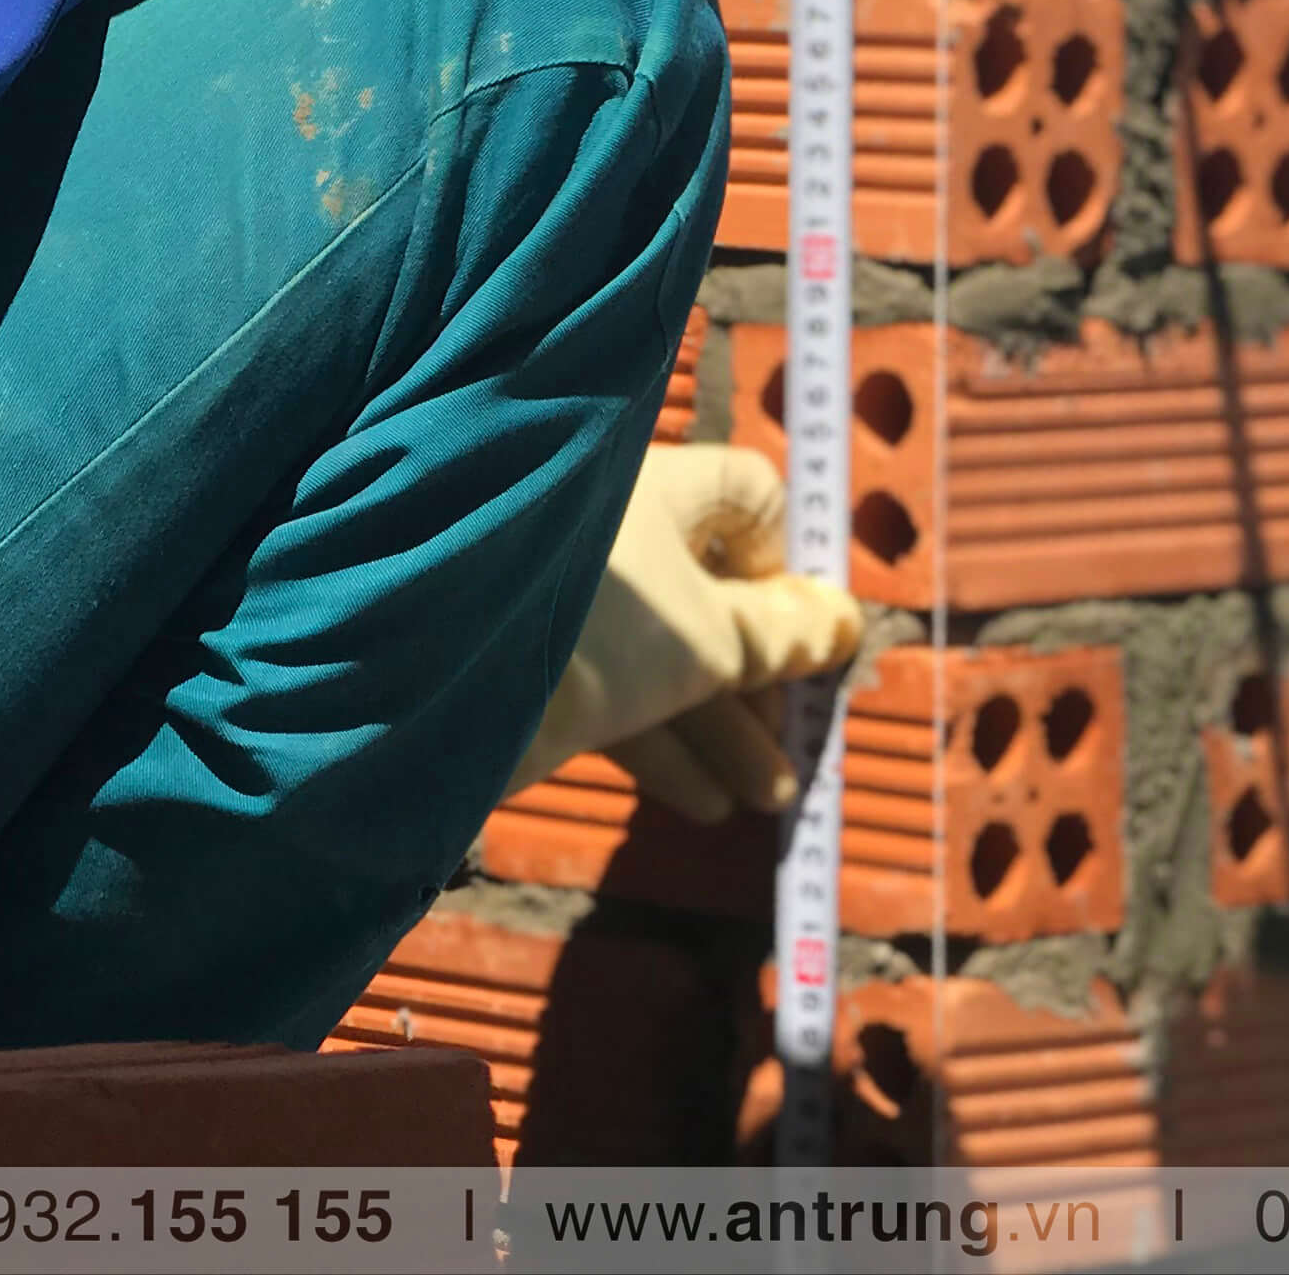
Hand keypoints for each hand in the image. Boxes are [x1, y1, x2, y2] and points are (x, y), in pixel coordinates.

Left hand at [510, 446, 863, 822]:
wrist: (445, 683)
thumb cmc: (605, 625)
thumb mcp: (713, 638)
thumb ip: (782, 636)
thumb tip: (843, 619)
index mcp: (661, 486)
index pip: (749, 496)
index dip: (786, 563)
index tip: (807, 634)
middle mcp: (619, 529)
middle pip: (715, 591)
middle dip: (762, 675)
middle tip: (797, 740)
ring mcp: (578, 598)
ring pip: (669, 654)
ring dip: (722, 726)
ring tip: (770, 796)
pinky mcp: (542, 662)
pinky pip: (621, 692)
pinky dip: (665, 740)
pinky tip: (707, 803)